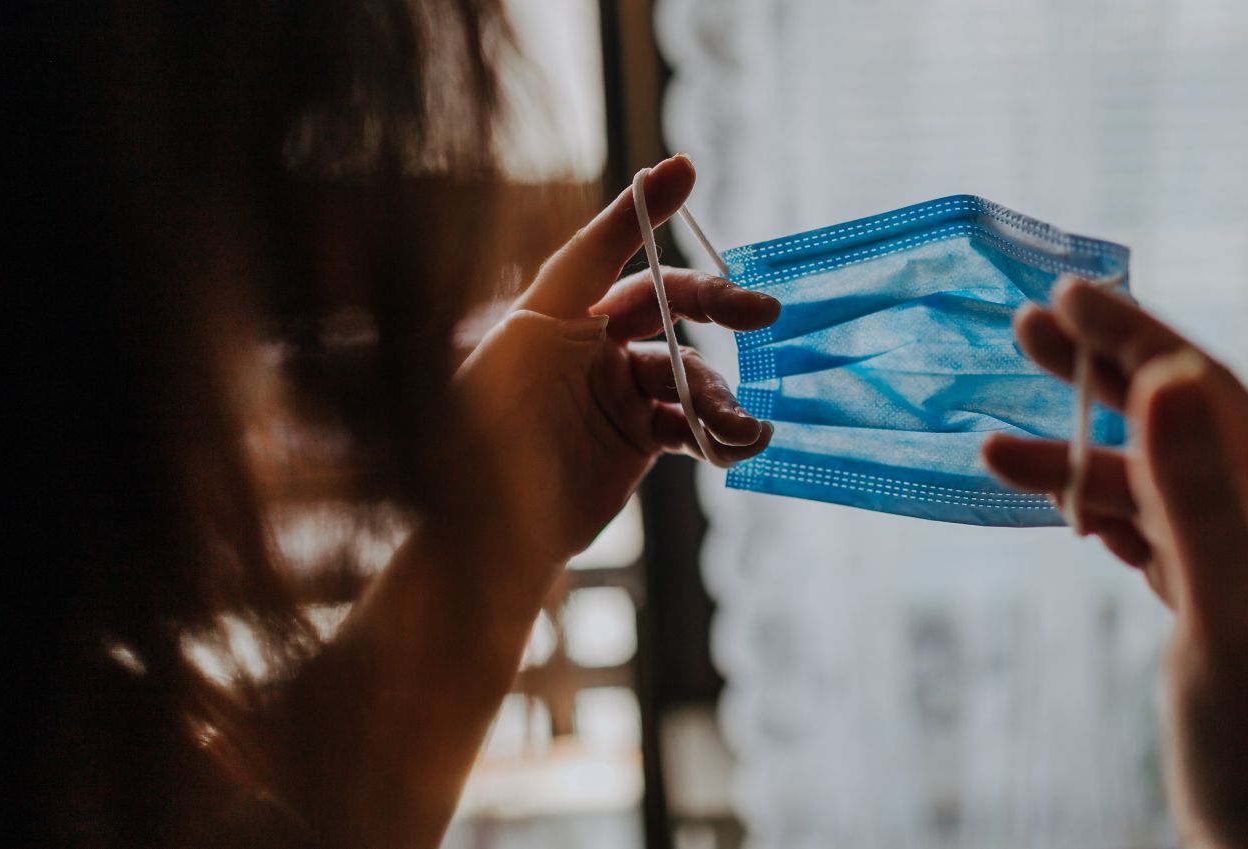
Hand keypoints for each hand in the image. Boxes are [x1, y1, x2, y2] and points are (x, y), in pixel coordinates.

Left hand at [452, 155, 776, 561]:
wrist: (490, 539)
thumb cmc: (484, 442)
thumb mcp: (515, 355)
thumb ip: (570, 289)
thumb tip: (607, 234)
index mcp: (551, 314)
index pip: (603, 249)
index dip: (642, 211)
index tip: (685, 170)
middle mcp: (587, 344)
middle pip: (665, 303)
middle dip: (715, 304)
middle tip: (762, 314)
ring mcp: (617, 391)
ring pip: (689, 372)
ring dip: (720, 398)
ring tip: (739, 431)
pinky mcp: (639, 437)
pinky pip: (692, 422)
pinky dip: (721, 433)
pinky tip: (739, 447)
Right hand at [982, 280, 1247, 848]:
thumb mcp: (1224, 610)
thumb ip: (1193, 495)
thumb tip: (1166, 376)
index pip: (1204, 392)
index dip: (1136, 337)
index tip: (1069, 293)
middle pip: (1172, 423)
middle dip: (1098, 375)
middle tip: (1024, 328)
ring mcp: (1236, 565)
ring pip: (1145, 484)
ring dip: (1073, 459)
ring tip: (989, 447)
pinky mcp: (1206, 606)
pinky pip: (1142, 534)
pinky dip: (1092, 513)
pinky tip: (1055, 511)